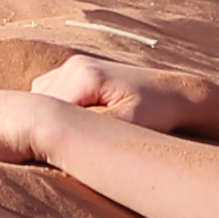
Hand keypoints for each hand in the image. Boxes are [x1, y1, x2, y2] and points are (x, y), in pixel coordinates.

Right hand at [30, 56, 213, 130]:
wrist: (176, 93)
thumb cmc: (157, 112)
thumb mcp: (127, 125)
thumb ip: (91, 130)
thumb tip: (63, 138)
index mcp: (84, 76)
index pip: (47, 111)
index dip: (49, 135)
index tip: (57, 153)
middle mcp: (75, 65)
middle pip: (41, 104)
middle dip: (50, 125)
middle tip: (67, 146)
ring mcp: (75, 64)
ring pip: (43, 98)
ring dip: (53, 117)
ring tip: (74, 134)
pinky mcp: (79, 69)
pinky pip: (52, 92)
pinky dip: (58, 108)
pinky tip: (77, 122)